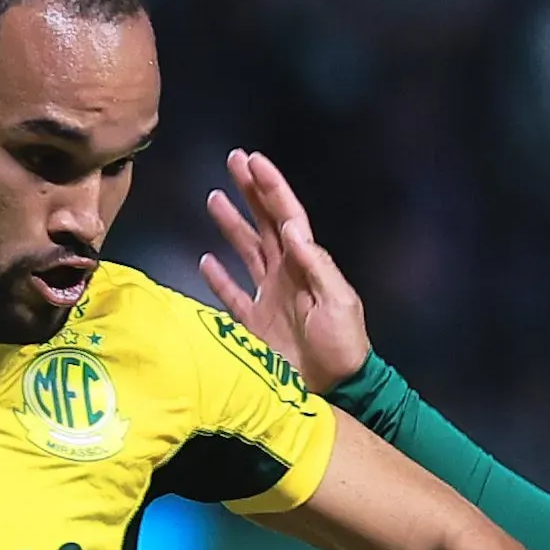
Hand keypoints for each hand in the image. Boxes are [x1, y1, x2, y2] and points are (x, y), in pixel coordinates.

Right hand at [197, 148, 373, 392]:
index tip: (253, 160)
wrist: (336, 390)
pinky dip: (218, 278)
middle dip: (250, 191)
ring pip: (246, 251)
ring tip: (215, 197)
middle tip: (234, 159)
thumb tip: (291, 226)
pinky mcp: (254, 325)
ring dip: (232, 225)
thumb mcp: (338, 302)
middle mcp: (285, 274)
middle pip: (264, 223)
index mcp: (305, 265)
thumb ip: (316, 264)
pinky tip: (205, 260)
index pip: (286, 216)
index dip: (270, 187)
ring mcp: (268, 298)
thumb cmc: (344, 346)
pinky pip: (232, 295)